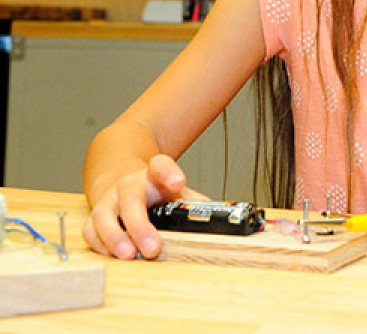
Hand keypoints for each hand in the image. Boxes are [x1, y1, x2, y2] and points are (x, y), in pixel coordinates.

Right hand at [82, 154, 206, 259]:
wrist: (120, 174)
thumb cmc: (152, 187)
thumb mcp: (173, 187)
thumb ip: (192, 201)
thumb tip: (220, 217)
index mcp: (153, 174)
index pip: (161, 166)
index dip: (170, 173)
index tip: (178, 182)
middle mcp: (128, 184)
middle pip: (131, 199)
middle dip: (140, 225)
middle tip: (153, 247)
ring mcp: (109, 199)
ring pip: (104, 215)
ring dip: (114, 237)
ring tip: (128, 255)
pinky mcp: (94, 214)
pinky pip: (90, 229)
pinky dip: (99, 244)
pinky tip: (112, 256)